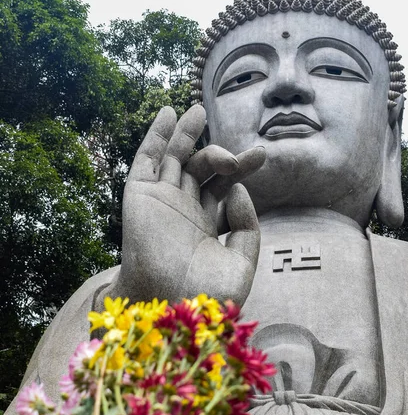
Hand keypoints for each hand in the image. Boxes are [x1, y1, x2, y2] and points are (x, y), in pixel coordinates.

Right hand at [109, 105, 265, 304]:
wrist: (172, 304)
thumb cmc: (207, 293)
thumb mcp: (242, 261)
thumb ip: (247, 226)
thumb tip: (239, 189)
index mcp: (206, 226)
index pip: (224, 188)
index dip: (241, 169)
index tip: (261, 155)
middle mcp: (183, 211)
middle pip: (203, 170)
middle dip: (222, 154)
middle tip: (246, 152)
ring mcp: (162, 201)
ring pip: (174, 159)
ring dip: (186, 134)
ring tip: (198, 109)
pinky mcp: (140, 196)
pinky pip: (147, 160)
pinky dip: (156, 136)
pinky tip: (168, 114)